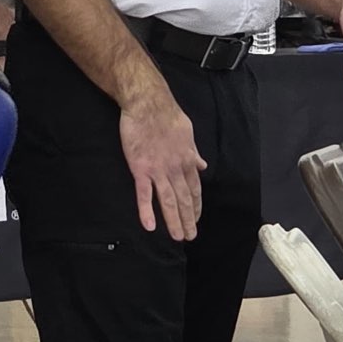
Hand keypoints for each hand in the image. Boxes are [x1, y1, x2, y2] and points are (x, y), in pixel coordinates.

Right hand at [119, 82, 205, 241]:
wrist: (148, 104)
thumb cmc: (168, 116)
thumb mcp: (188, 134)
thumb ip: (194, 152)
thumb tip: (202, 164)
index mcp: (188, 161)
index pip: (195, 189)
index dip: (196, 207)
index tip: (196, 219)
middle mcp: (176, 169)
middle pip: (184, 199)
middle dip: (188, 220)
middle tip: (190, 236)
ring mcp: (158, 170)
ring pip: (168, 201)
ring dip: (173, 221)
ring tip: (177, 237)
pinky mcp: (140, 169)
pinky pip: (144, 194)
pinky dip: (147, 211)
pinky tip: (149, 226)